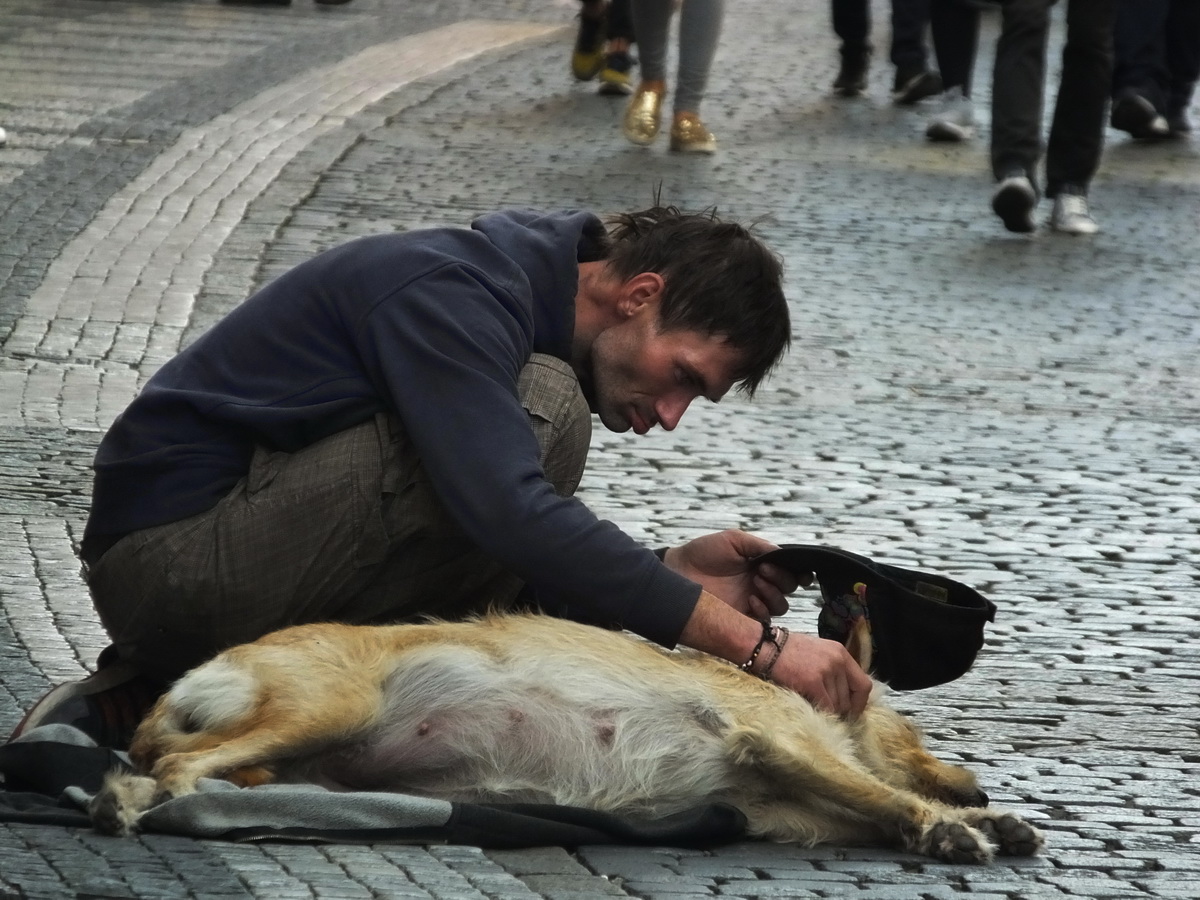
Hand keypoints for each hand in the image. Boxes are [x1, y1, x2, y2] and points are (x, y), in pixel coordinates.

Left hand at [663, 530, 806, 620]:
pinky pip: (764, 620)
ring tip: (756, 584)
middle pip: (790, 588)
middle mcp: (761, 583)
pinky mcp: (742, 616)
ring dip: (774, 594)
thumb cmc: (705, 552)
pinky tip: (750, 599)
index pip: (790, 571)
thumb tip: (782, 553)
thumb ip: (759, 545)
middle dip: (782, 579)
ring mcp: (753, 600)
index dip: (801, 572)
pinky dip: (763, 610)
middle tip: (762, 570)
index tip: (800, 571)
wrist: (680, 570)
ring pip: (781, 605)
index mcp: (762, 564)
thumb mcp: (734, 540)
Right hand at [767, 632, 872, 718]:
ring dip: (827, 710)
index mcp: (841, 653)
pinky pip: (825, 707)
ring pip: (837, 705)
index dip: (859, 702)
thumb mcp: (819, 652)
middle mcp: (837, 660)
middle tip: (828, 712)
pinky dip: (820, 712)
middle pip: (849, 698)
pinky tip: (810, 706)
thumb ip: (835, 668)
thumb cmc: (788, 651)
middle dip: (840, 709)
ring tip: (813, 704)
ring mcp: (826, 670)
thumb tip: (844, 695)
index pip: (864, 684)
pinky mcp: (813, 681)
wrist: (766, 646)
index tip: (852, 711)